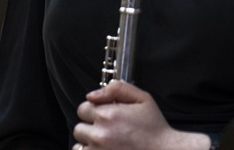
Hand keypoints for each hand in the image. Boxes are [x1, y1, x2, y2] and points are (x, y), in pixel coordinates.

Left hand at [72, 81, 210, 149]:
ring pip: (79, 144)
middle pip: (79, 128)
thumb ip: (117, 89)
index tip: (104, 115)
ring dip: (89, 142)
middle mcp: (100, 134)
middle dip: (91, 127)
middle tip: (108, 129)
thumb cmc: (154, 128)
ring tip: (107, 142)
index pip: (83, 109)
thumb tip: (92, 95)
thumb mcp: (142, 98)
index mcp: (108, 115)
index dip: (94, 110)